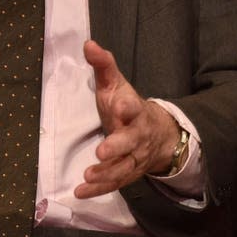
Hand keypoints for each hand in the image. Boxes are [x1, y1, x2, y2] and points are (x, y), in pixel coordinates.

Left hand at [74, 40, 181, 198]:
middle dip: (118, 146)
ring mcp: (133, 157)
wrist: (156, 134)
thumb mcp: (115, 83)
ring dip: (106, 173)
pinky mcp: (127, 173)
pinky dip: (98, 190)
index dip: (128, 107)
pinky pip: (114, 183)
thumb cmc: (125, 105)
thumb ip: (103, 64)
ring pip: (123, 167)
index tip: (120, 105)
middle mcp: (136, 135)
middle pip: (130, 142)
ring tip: (88, 176)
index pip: (134, 107)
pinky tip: (80, 192)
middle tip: (102, 150)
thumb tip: (88, 43)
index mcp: (134, 110)